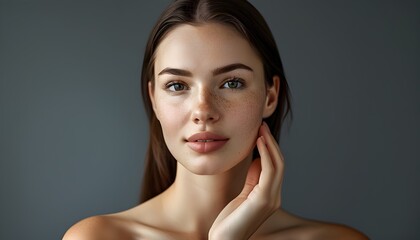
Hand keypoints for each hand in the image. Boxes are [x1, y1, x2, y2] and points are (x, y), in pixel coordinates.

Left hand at [209, 122, 284, 239]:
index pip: (275, 167)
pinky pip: (269, 171)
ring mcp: (271, 199)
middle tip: (262, 125)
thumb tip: (257, 159)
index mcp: (269, 195)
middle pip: (279, 163)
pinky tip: (258, 142)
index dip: (269, 148)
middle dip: (271, 142)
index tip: (260, 132)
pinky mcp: (264, 200)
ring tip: (261, 129)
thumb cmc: (229, 221)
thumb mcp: (242, 195)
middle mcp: (274, 197)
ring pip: (277, 165)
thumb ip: (252, 179)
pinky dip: (266, 154)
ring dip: (269, 144)